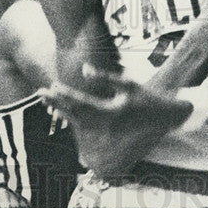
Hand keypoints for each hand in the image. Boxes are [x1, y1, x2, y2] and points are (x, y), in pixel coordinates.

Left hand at [37, 71, 190, 172]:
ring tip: (48, 100)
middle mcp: (105, 127)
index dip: (64, 95)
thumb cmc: (148, 98)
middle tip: (40, 93)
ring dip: (62, 111)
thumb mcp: (128, 83)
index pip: (80, 104)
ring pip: (77, 124)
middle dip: (56, 103)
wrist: (166, 119)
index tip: (50, 86)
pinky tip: (64, 112)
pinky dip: (74, 121)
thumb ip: (104, 77)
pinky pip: (86, 132)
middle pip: (74, 115)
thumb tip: (84, 69)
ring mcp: (107, 136)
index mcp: (110, 112)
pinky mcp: (108, 139)